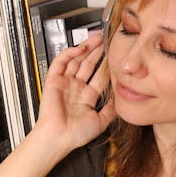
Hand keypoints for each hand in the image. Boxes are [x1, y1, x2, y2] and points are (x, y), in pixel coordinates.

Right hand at [34, 31, 115, 150]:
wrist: (58, 138)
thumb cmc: (75, 134)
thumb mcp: (101, 122)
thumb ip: (111, 109)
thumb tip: (121, 97)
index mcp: (86, 97)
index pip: (99, 75)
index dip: (107, 64)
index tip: (116, 55)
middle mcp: (76, 88)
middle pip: (88, 64)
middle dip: (98, 51)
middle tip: (107, 40)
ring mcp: (65, 83)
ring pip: (76, 60)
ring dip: (86, 48)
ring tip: (97, 38)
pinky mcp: (54, 80)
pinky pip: (60, 62)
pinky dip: (69, 53)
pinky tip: (80, 48)